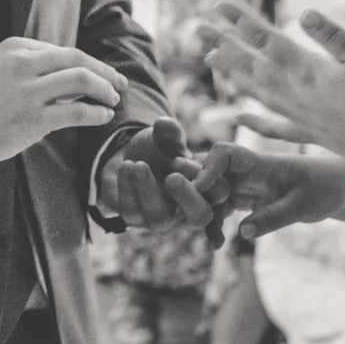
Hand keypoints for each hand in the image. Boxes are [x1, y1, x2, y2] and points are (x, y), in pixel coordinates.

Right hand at [0, 38, 123, 165]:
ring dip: (105, 89)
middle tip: (120, 83)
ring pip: (81, 81)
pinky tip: (104, 115)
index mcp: (15, 48)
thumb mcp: (1, 68)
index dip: (89, 63)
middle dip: (105, 72)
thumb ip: (34, 66)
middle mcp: (22, 65)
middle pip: (78, 60)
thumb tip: (76, 75)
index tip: (103, 73)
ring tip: (113, 99)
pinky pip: (76, 112)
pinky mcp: (32, 119)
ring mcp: (28, 92)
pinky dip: (97, 113)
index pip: (64, 51)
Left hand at [95, 117, 213, 230]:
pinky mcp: (135, 219)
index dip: (207, 178)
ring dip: (149, 191)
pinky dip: (127, 189)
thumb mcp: (166, 138)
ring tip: (139, 165)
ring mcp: (161, 220)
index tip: (187, 160)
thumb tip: (165, 124)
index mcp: (205, 191)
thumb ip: (170, 133)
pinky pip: (132, 212)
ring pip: (160, 218)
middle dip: (187, 198)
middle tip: (173, 178)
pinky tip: (126, 166)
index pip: (219, 193)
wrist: (130, 157)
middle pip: (199, 217)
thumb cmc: (159, 149)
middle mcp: (188, 212)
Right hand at [189, 142, 344, 238]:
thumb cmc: (324, 189)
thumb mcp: (303, 206)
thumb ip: (274, 217)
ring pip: (211, 195)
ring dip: (205, 214)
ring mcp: (244, 185)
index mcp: (260, 162)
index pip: (225, 153)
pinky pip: (221, 209)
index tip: (202, 190)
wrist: (335, 188)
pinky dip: (215, 223)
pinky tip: (218, 243)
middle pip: (208, 173)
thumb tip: (243, 231)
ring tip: (214, 241)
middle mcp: (246, 171)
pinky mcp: (245, 199)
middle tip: (196, 220)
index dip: (208, 168)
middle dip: (196, 194)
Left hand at [203, 3, 344, 168]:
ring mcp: (302, 118)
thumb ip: (333, 36)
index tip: (218, 6)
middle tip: (196, 29)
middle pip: (252, 65)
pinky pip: (275, 127)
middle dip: (224, 44)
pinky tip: (241, 117)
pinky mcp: (313, 135)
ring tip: (211, 60)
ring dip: (233, 74)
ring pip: (258, 92)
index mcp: (310, 72)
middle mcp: (297, 96)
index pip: (267, 41)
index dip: (242, 22)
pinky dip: (255, 120)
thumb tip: (302, 13)